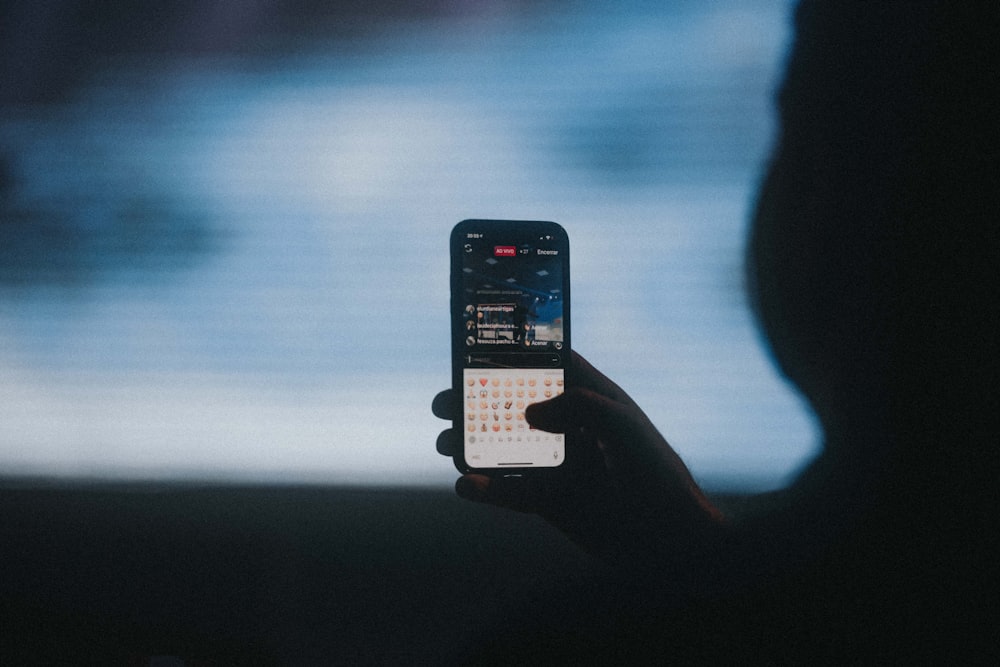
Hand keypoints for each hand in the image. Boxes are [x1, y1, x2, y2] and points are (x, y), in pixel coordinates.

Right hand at [434, 352, 723, 569]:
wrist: (669, 543)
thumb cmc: (658, 476)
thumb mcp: (626, 429)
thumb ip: (582, 407)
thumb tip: (530, 411)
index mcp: (593, 401)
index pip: (550, 368)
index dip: (517, 356)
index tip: (478, 347)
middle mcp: (571, 429)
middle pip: (516, 407)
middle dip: (478, 402)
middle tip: (445, 401)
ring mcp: (558, 466)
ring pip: (504, 449)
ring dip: (472, 445)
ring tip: (446, 443)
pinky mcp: (550, 502)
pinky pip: (510, 492)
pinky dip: (485, 490)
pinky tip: (467, 485)